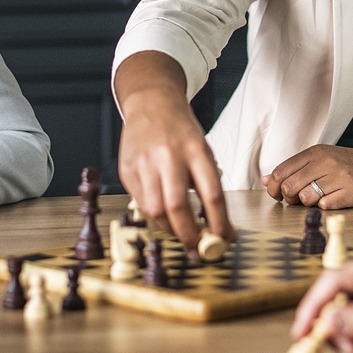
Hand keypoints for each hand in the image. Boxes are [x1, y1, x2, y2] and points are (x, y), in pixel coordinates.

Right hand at [114, 53, 234, 253]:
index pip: (212, 194)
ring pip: (155, 210)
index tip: (225, 240)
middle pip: (178, 206)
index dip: (219, 223)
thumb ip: (208, 184)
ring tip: (181, 234)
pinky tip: (164, 217)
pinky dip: (155, 217)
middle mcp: (168, 155)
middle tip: (199, 249)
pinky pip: (141, 203)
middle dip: (189, 235)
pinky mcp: (127, 169)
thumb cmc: (182, 131)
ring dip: (170, 230)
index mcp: (195, 149)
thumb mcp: (203, 150)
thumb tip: (219, 228)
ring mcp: (144, 162)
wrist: (151, 102)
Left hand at [262, 145, 352, 208]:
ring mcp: (340, 177)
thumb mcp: (322, 159)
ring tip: (318, 199)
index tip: (278, 194)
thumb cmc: (350, 165)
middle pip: (289, 187)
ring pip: (306, 198)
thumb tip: (266, 181)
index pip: (280, 172)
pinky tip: (333, 200)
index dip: (274, 187)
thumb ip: (295, 169)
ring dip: (307, 204)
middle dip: (289, 198)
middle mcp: (326, 162)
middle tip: (298, 199)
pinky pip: (325, 207)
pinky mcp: (352, 193)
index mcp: (315, 152)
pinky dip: (325, 207)